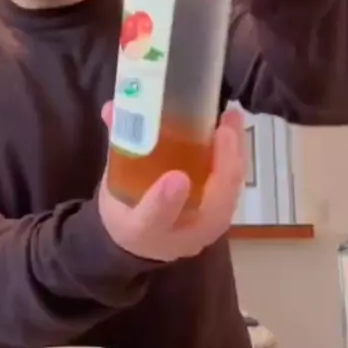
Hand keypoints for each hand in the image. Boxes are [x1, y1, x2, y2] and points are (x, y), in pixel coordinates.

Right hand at [99, 105, 244, 261]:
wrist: (139, 240)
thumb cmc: (126, 206)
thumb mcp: (113, 182)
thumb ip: (117, 145)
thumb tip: (111, 108)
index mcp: (141, 230)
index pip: (152, 221)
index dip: (164, 202)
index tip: (176, 178)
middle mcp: (177, 237)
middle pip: (207, 210)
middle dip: (220, 169)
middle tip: (223, 128)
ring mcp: (203, 229)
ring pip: (227, 196)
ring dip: (235, 157)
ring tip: (233, 119)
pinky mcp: (218, 217)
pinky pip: (231, 189)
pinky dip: (236, 160)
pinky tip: (234, 131)